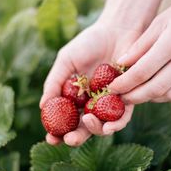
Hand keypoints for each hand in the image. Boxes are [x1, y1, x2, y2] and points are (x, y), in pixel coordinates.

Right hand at [40, 23, 139, 145]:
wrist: (117, 30)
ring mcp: (109, 103)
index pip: (66, 119)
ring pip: (103, 126)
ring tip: (88, 123)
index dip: (57, 131)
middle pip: (84, 127)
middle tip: (68, 140)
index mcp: (76, 96)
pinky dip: (116, 124)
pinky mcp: (128, 98)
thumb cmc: (89, 43)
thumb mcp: (66, 61)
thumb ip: (54, 82)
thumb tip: (42, 107)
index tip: (50, 138)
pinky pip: (123, 116)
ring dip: (95, 130)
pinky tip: (109, 126)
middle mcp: (92, 103)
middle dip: (75, 138)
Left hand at [109, 0, 170, 103]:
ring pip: (170, 95)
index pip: (142, 72)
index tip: (112, 88)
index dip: (124, 83)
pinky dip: (167, 94)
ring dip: (150, 98)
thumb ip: (139, 46)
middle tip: (122, 98)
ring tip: (138, 93)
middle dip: (134, 97)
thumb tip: (120, 65)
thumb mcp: (159, 22)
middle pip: (156, 89)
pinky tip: (156, 88)